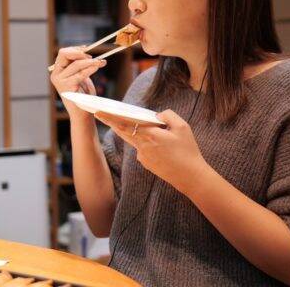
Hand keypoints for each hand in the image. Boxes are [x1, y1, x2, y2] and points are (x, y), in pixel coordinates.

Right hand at [50, 47, 105, 116]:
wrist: (82, 112)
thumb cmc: (83, 94)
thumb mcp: (80, 75)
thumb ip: (80, 64)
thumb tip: (87, 50)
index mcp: (58, 70)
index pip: (63, 53)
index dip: (75, 49)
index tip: (88, 49)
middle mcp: (56, 75)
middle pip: (65, 54)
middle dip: (80, 53)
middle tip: (93, 57)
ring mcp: (60, 81)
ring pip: (75, 64)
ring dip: (90, 61)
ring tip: (100, 62)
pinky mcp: (67, 88)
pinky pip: (80, 74)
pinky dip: (90, 69)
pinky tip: (98, 66)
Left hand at [94, 110, 209, 191]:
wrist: (191, 177)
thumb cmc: (188, 151)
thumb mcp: (183, 127)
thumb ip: (168, 115)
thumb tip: (156, 116)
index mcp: (150, 135)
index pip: (125, 124)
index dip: (111, 118)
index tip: (98, 112)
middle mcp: (142, 147)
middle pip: (124, 132)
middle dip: (112, 123)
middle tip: (102, 114)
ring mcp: (143, 157)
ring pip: (135, 140)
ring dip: (136, 133)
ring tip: (151, 130)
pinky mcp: (146, 164)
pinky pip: (143, 149)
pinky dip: (147, 143)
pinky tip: (162, 146)